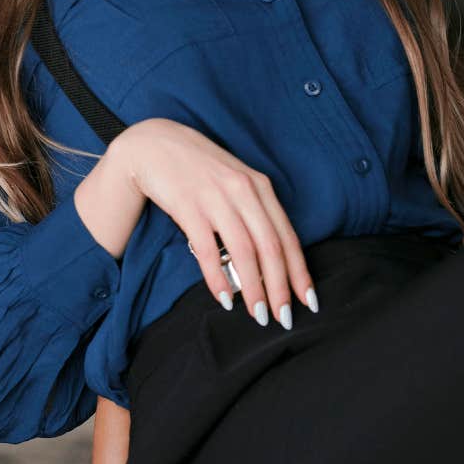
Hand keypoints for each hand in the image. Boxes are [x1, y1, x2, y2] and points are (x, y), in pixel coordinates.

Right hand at [111, 116, 317, 327]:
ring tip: (258, 315)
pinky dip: (218, 277)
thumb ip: (252, 212)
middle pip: (270, 246)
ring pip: (244, 250)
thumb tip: (268, 260)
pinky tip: (224, 299)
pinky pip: (208, 249)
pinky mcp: (189, 206)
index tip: (309, 300)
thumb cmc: (198, 168)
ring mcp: (216, 197)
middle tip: (284, 319)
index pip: (286, 235)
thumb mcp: (234, 182)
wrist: (154, 144)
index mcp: (259, 186)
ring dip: (253, 288)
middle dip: (280, 287)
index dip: (299, 270)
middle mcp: (243, 190)